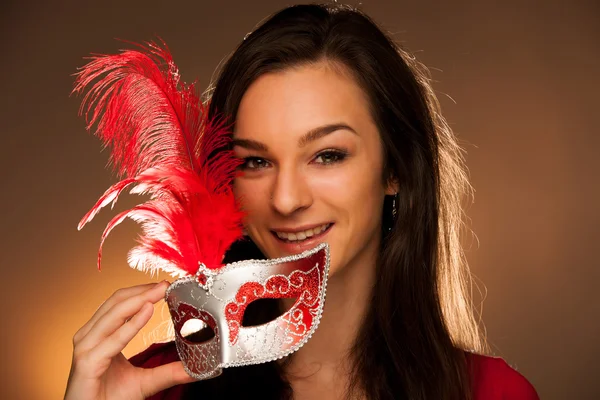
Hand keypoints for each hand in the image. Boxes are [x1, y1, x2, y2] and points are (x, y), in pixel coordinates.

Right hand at [64, 281, 194, 399]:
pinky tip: (148, 311)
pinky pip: (113, 339)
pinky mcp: (87, 363)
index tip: (165, 285)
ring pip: (114, 314)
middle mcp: (88, 337)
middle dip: (143, 290)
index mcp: (98, 335)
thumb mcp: (144, 381)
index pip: (119, 303)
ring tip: (161, 291)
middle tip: (167, 283)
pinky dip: (132, 323)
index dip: (141, 291)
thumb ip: (167, 372)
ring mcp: (85, 348)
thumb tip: (194, 370)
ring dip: (140, 299)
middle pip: (116, 302)